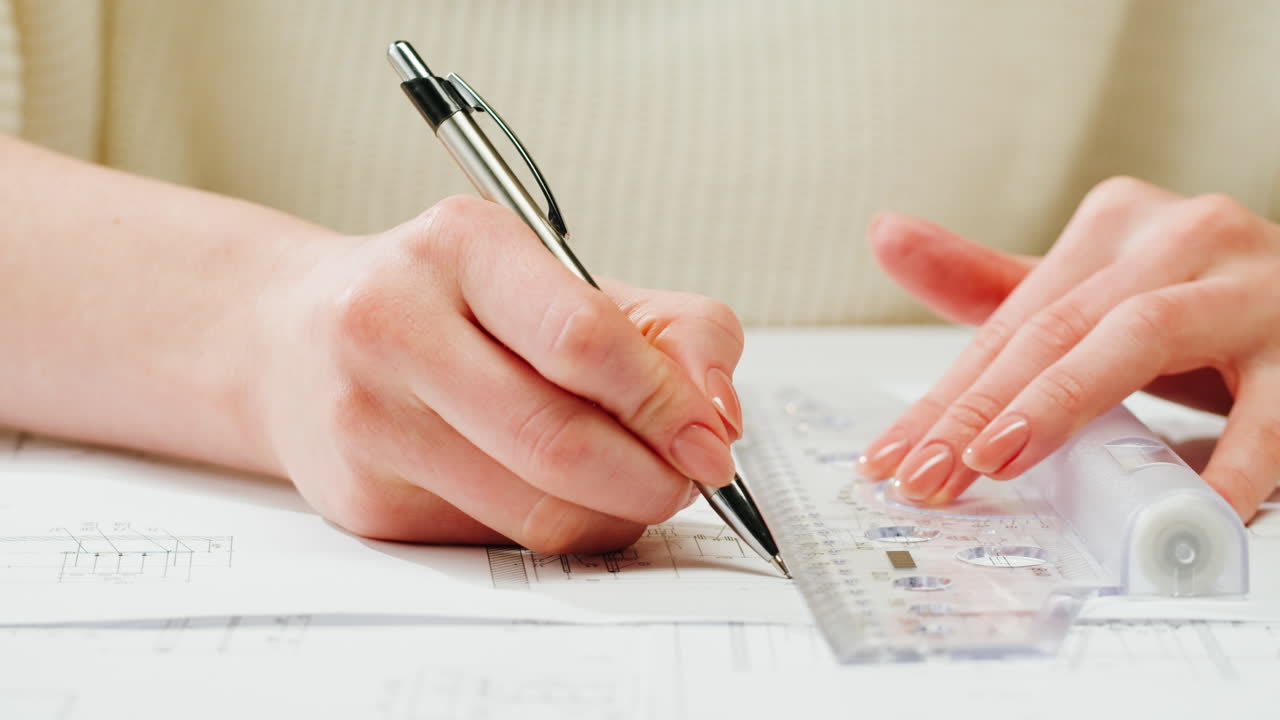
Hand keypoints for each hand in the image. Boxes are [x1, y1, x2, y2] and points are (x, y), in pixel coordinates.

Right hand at [257, 196, 743, 551]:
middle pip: (559, 441)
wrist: (294, 341)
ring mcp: (368, 421)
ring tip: (632, 483)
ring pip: (536, 510)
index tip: (712, 436)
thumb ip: (668, 330)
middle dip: (654, 478)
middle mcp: (394, 325)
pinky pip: (499, 541)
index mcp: (459, 247)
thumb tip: (718, 414)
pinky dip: (559, 530)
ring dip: (615, 513)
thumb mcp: (559, 278)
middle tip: (690, 478)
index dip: (666, 403)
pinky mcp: (363, 501)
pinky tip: (559, 494)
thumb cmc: (449, 303)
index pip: (581, 339)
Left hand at [857, 177, 1279, 520]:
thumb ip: (996, 285)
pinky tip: (1187, 507)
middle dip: (980, 408)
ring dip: (1062, 402)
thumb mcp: (1098, 300)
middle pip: (1055, 327)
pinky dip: (1229, 463)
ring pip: (1138, 335)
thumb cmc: (1206, 310)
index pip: (1010, 322)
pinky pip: (1269, 411)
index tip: (893, 456)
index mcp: (1117, 226)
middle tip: (928, 473)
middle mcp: (1181, 238)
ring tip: (1002, 459)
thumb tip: (886, 235)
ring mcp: (1250, 287)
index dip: (945, 396)